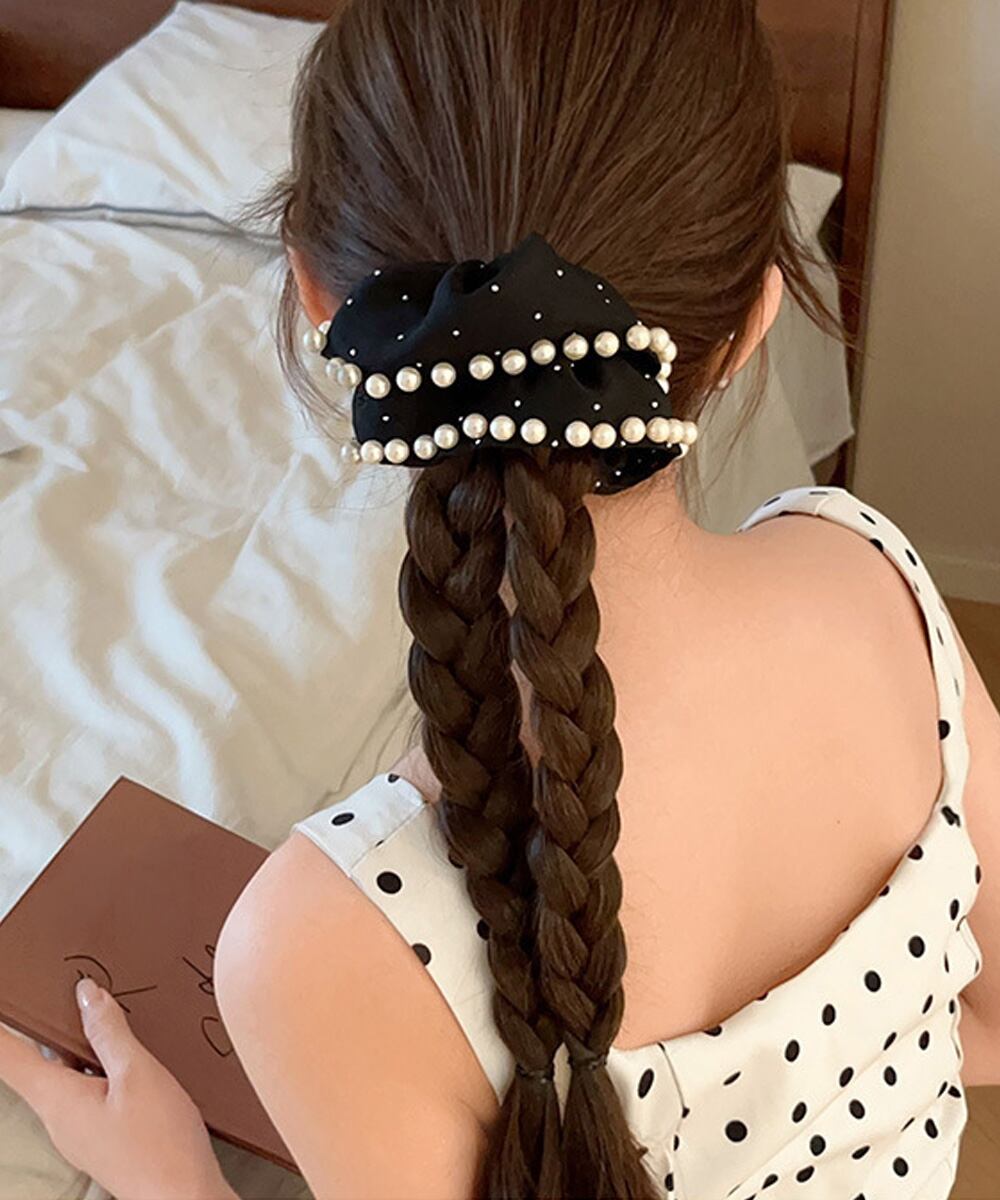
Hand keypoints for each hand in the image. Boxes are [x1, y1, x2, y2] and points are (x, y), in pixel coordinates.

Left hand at [0, 977, 238, 1199]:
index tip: (6, 1002)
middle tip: (57, 992)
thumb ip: (109, 1033)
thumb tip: (86, 994)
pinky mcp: (102, 1135)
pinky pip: (86, 1089)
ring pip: (65, 1075)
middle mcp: (59, 1117)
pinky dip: (96, 1063)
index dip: (1, 1029)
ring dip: (75, 1043)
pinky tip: (124, 1052)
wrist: (185, 1198)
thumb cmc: (161, 1143)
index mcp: (57, 1100)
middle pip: (37, 1063)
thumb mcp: (138, 1074)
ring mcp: (79, 1130)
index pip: (9, 1058)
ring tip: (96, 1009)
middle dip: (45, 1026)